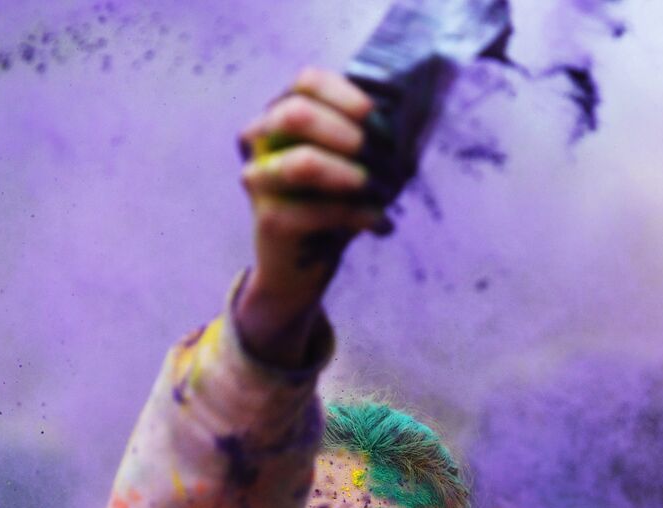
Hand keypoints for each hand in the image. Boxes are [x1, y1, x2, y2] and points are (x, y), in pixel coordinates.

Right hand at [234, 66, 381, 365]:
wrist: (298, 270)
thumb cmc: (329, 208)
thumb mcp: (349, 165)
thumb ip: (365, 140)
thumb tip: (403, 125)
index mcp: (279, 116)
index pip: (306, 82)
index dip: (345, 94)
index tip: (376, 117)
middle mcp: (259, 142)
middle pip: (296, 113)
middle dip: (347, 133)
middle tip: (379, 156)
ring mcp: (259, 180)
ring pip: (304, 162)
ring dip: (352, 176)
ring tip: (380, 191)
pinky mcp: (269, 219)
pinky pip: (319, 210)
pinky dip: (358, 215)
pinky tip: (380, 223)